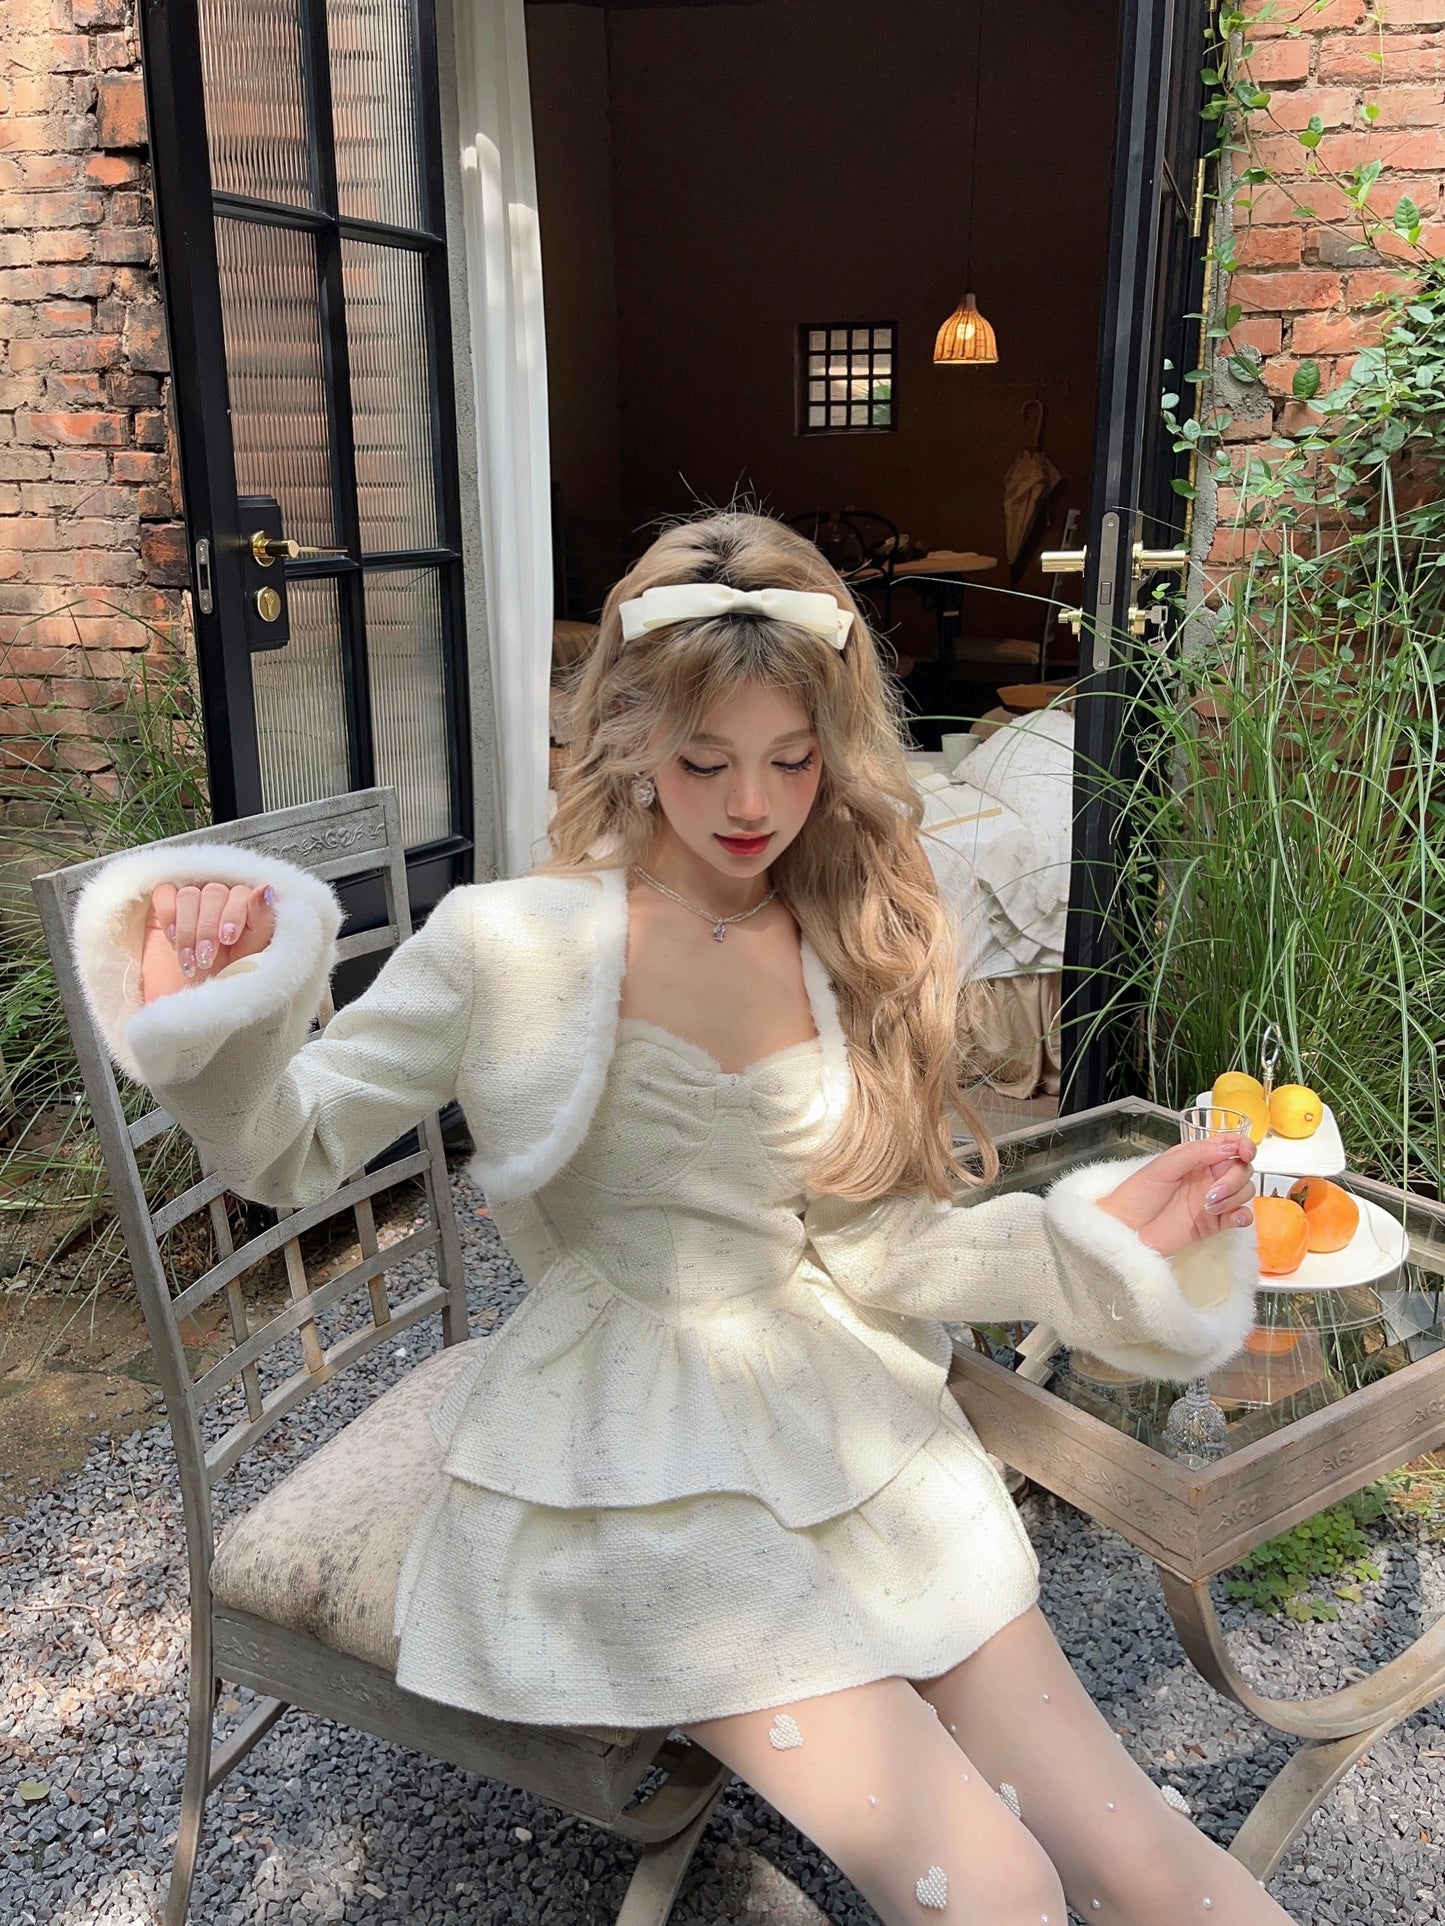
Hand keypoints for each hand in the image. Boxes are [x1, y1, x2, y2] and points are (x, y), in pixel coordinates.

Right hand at [140, 880, 277, 1004]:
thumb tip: (265, 890)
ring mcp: (192, 900)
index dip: (233, 914)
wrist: (191, 994)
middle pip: (214, 893)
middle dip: (208, 928)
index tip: (228, 939)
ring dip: (187, 929)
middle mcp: (220, 899)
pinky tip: (172, 939)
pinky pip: (165, 893)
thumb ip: (260, 920)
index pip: (241, 893)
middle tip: (205, 957)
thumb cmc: (226, 974)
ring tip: (189, 959)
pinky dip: (168, 915)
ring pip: (189, 895)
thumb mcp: (249, 953)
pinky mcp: (166, 904)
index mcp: (245, 906)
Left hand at [1095, 1135, 1256, 1260]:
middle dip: (1234, 1178)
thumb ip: (1196, 1153)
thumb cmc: (1137, 1194)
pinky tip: (1231, 1218)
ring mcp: (1213, 1200)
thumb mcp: (1163, 1166)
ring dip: (1234, 1197)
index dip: (1243, 1146)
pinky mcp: (1215, 1223)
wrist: (1126, 1230)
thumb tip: (1228, 1146)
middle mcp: (1208, 1176)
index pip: (1230, 1145)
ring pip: (1244, 1191)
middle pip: (1242, 1169)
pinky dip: (1243, 1216)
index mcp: (1196, 1157)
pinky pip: (1242, 1216)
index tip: (1245, 1153)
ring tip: (1208, 1206)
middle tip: (1212, 1192)